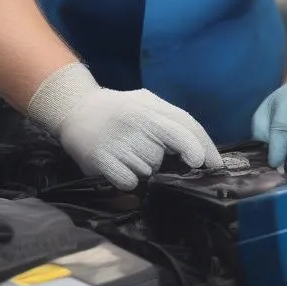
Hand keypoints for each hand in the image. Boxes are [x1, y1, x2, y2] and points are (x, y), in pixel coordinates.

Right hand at [28, 63, 221, 189]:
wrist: (74, 109)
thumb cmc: (118, 110)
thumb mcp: (145, 103)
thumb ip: (169, 121)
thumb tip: (198, 150)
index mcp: (149, 105)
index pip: (184, 124)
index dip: (202, 145)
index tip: (211, 164)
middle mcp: (135, 120)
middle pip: (168, 151)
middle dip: (171, 161)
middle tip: (170, 163)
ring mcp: (118, 140)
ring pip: (149, 169)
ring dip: (146, 169)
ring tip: (130, 155)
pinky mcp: (101, 158)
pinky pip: (129, 182)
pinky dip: (128, 180)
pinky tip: (119, 167)